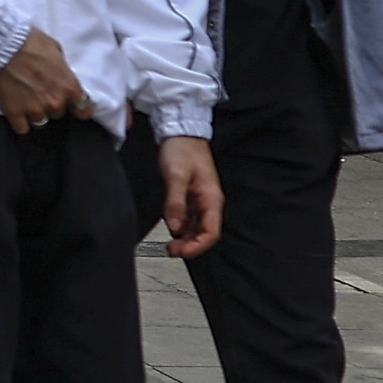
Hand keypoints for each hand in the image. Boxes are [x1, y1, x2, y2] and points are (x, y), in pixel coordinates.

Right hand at [0, 27, 92, 132]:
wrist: (0, 43)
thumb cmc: (27, 42)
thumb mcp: (55, 49)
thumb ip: (62, 69)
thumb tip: (61, 74)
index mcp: (69, 86)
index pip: (84, 109)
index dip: (79, 108)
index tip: (75, 108)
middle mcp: (54, 101)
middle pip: (58, 113)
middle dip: (50, 104)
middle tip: (39, 90)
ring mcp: (34, 108)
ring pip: (40, 121)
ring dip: (34, 112)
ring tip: (24, 98)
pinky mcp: (14, 112)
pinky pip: (22, 128)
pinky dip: (19, 121)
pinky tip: (16, 109)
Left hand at [155, 132, 224, 258]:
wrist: (180, 131)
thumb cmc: (182, 149)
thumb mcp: (176, 175)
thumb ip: (175, 201)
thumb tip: (175, 226)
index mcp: (211, 198)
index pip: (211, 232)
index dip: (197, 246)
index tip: (180, 251)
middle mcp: (209, 201)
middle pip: (205, 233)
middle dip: (190, 245)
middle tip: (171, 250)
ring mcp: (201, 199)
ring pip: (197, 226)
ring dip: (185, 237)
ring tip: (170, 243)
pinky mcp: (191, 195)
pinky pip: (190, 217)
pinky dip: (182, 226)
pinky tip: (171, 226)